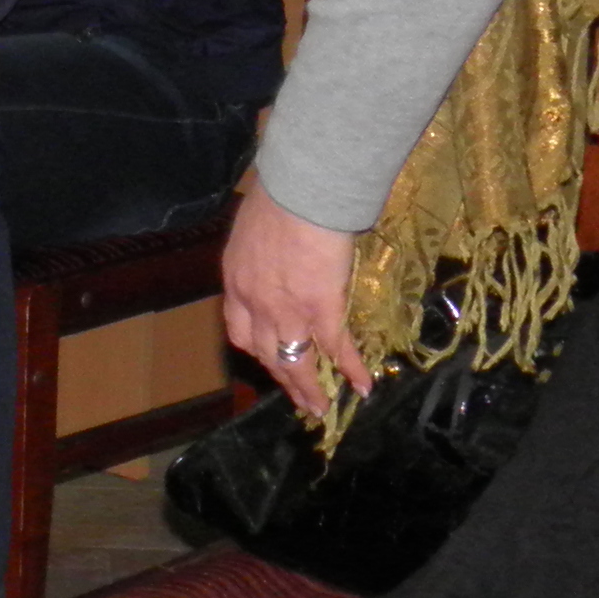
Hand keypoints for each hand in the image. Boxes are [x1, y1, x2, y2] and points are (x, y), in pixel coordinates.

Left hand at [220, 173, 369, 418]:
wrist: (300, 190)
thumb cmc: (279, 195)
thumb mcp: (255, 225)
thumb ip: (263, 246)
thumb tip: (279, 245)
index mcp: (236, 282)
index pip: (241, 330)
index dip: (256, 349)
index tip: (267, 360)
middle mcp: (256, 304)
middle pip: (267, 354)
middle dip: (283, 379)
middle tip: (298, 399)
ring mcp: (288, 310)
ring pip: (295, 363)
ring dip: (310, 389)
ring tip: (322, 408)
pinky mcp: (321, 308)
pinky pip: (335, 348)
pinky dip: (350, 370)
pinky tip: (362, 386)